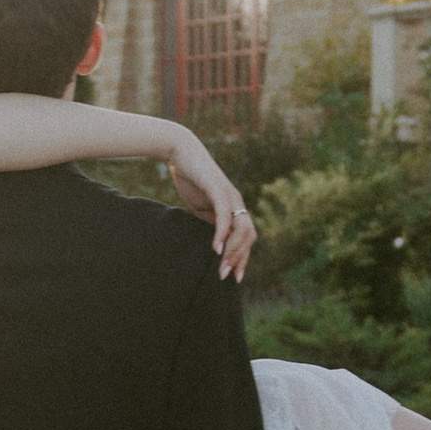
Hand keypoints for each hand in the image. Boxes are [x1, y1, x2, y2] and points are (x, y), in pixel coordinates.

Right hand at [166, 134, 254, 277]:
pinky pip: (224, 216)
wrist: (181, 153)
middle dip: (239, 259)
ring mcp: (230, 195)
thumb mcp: (201, 205)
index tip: (235, 277)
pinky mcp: (217, 190)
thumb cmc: (190, 178)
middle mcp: (237, 202)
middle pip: (249, 236)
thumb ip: (209, 221)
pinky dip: (222, 234)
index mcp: (234, 207)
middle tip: (225, 277)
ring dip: (232, 251)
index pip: (246, 237)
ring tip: (220, 267)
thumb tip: (210, 243)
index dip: (242, 258)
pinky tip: (215, 248)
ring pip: (241, 229)